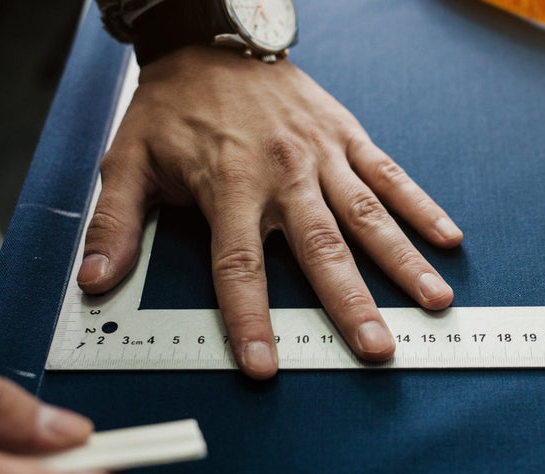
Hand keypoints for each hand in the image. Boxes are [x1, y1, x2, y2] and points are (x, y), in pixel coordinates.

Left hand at [77, 46, 462, 378]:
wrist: (211, 37)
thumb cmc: (171, 106)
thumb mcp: (127, 160)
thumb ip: (116, 223)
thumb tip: (96, 281)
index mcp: (229, 185)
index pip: (240, 266)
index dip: (250, 318)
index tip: (264, 365)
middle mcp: (284, 174)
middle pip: (321, 248)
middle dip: (351, 302)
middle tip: (378, 348)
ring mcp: (322, 154)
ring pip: (367, 214)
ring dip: (402, 260)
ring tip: (435, 301)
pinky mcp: (347, 135)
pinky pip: (389, 173)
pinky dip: (420, 205)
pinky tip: (448, 239)